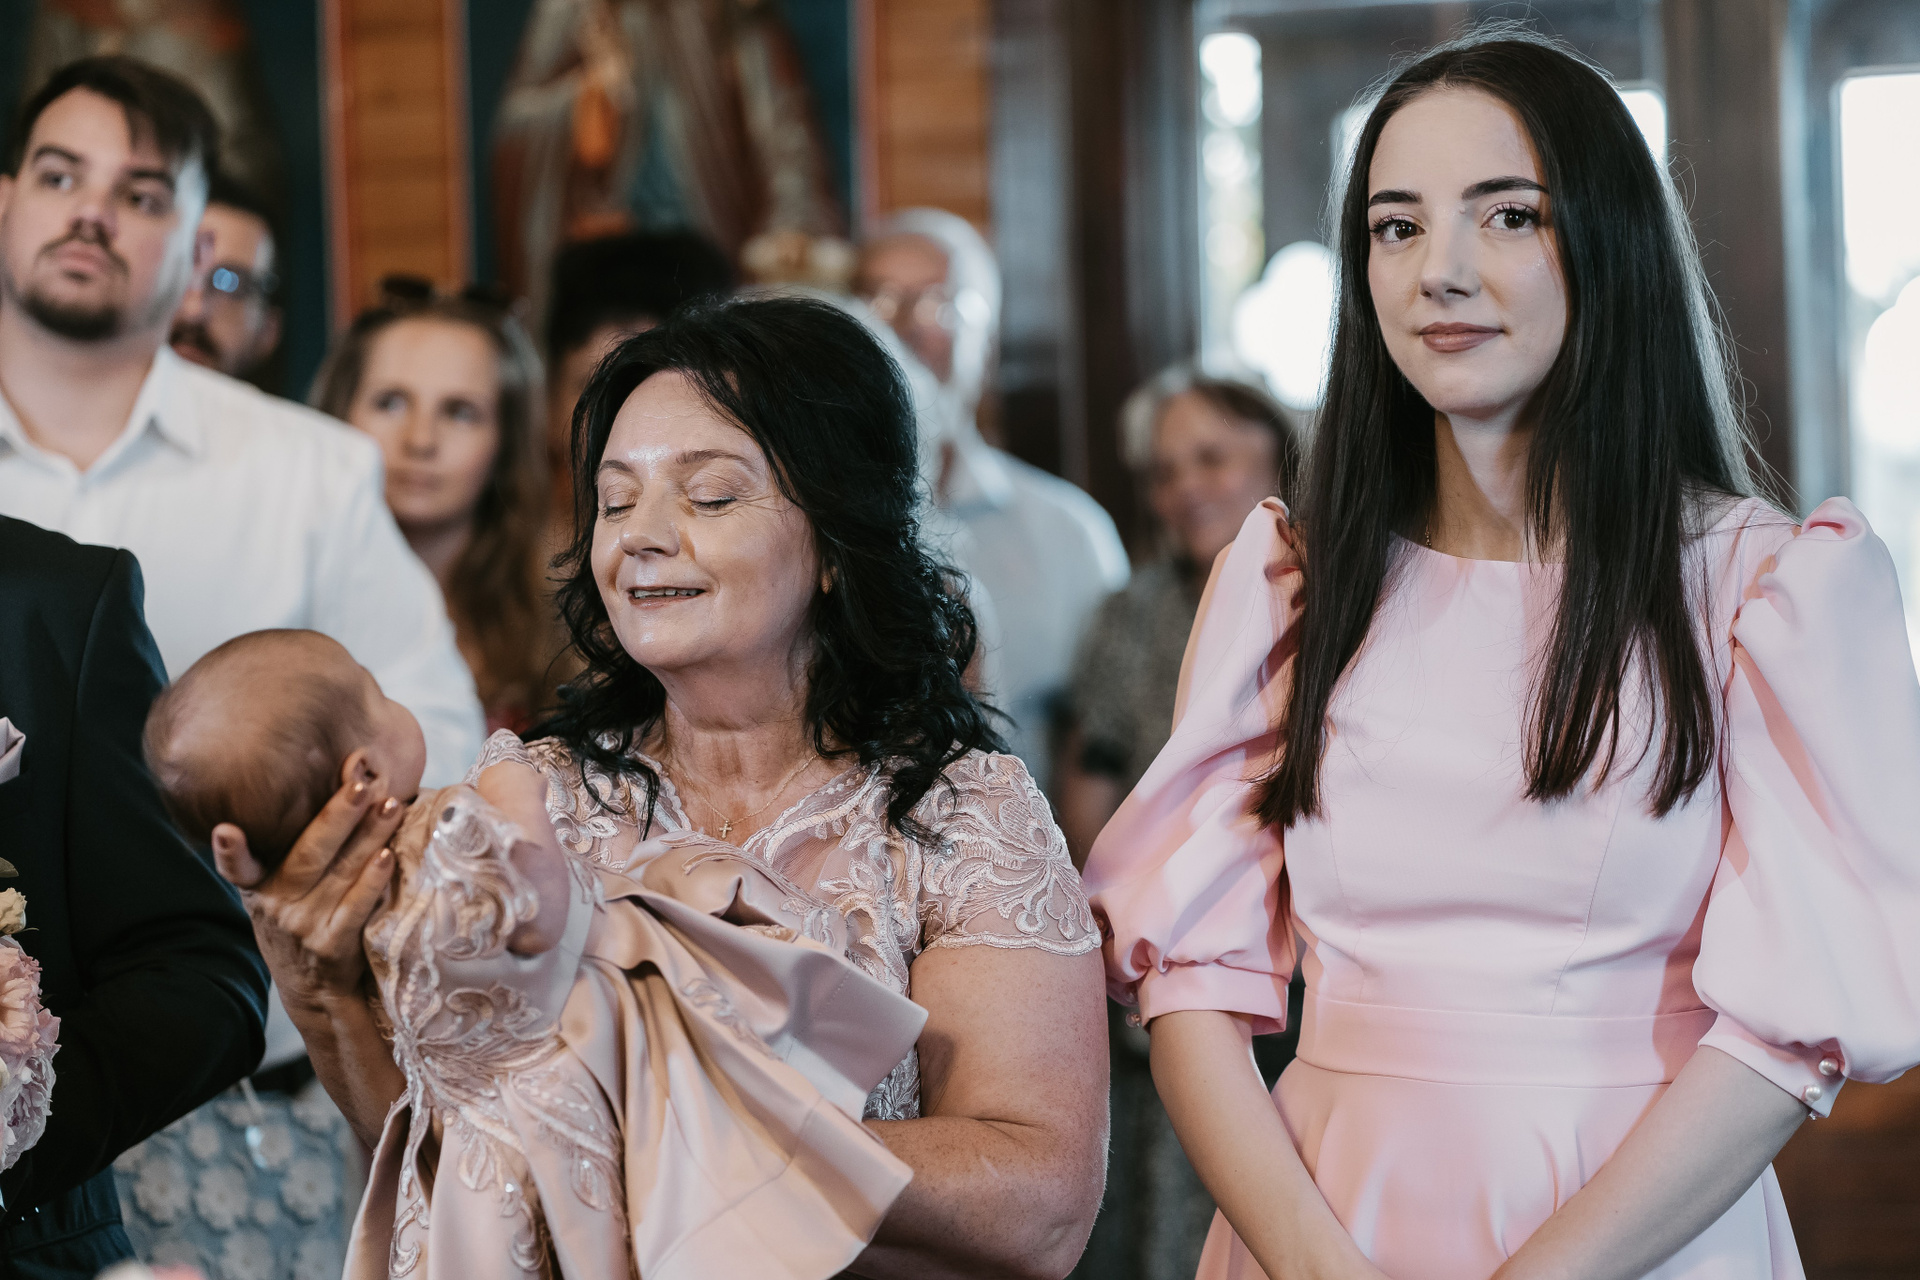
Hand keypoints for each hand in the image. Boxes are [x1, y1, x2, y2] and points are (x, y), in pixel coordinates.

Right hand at [210, 750, 405, 1013]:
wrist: (315, 993)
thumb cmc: (303, 923)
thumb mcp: (279, 892)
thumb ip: (292, 850)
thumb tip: (343, 779)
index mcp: (260, 887)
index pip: (238, 867)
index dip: (230, 851)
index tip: (225, 830)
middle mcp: (277, 906)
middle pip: (308, 853)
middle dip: (337, 814)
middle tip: (361, 781)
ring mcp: (304, 927)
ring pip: (339, 873)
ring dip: (368, 836)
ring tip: (391, 806)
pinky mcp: (332, 946)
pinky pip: (355, 907)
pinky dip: (372, 880)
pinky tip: (386, 855)